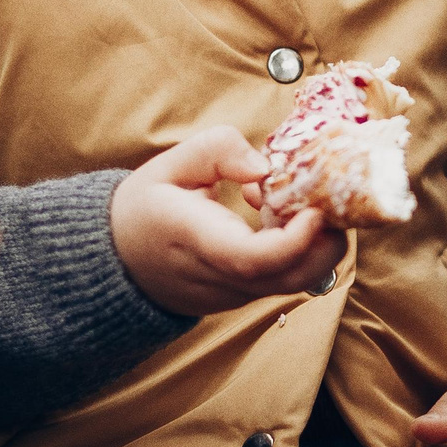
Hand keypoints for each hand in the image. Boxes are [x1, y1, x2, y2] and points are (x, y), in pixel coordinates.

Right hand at [113, 127, 348, 316]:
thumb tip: (265, 166)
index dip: (294, 239)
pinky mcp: (245, 296)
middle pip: (292, 278)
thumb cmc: (146, 208)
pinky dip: (301, 249)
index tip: (314, 208)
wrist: (118, 260)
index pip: (252, 259)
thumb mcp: (170, 164)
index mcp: (195, 241)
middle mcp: (220, 277)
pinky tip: (280, 217)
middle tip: (326, 195)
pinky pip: (286, 279)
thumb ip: (218, 150)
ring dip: (317, 242)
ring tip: (295, 200)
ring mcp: (236, 294)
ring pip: (298, 281)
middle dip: (328, 240)